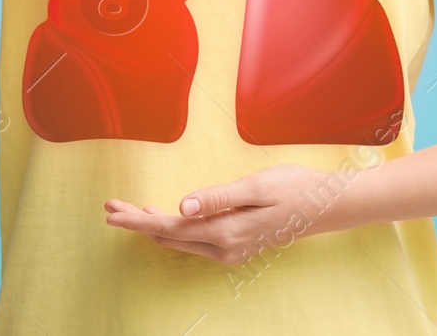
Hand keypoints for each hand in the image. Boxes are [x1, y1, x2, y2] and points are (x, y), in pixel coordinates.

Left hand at [103, 163, 344, 264]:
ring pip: (181, 241)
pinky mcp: (237, 245)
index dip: (138, 220)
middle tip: (111, 208)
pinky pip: (195, 241)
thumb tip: (182, 207)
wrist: (326, 206)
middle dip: (138, 223)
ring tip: (129, 211)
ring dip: (153, 226)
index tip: (112, 213)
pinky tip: (166, 219)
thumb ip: (217, 198)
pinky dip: (174, 230)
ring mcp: (231, 250)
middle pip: (169, 237)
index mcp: (226, 231)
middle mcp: (225, 247)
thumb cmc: (294, 188)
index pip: (170, 228)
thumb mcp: (256, 186)